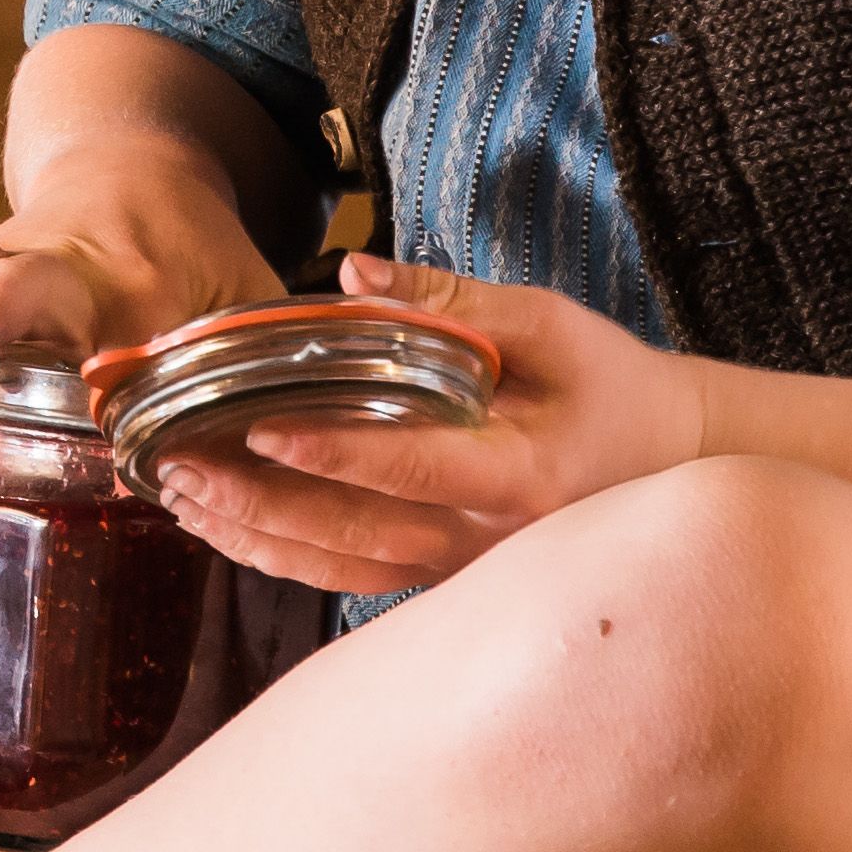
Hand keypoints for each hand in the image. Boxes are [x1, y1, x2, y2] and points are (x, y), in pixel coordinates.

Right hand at [0, 136, 282, 391]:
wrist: (152, 171)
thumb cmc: (209, 263)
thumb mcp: (255, 307)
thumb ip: (264, 379)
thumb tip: (285, 471)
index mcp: (129, 287)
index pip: (94, 315)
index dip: (58, 348)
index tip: (23, 383)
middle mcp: (60, 266)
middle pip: (5, 273)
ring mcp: (7, 256)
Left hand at [127, 246, 709, 593]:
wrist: (671, 463)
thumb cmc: (612, 384)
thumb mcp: (550, 322)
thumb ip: (452, 300)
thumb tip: (353, 271)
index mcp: (521, 473)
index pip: (415, 468)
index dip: (337, 453)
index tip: (264, 431)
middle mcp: (487, 540)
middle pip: (357, 532)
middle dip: (261, 503)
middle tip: (181, 468)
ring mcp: (463, 571)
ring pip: (344, 569)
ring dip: (257, 537)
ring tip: (182, 499)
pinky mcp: (445, 579)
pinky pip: (353, 579)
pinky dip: (285, 558)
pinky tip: (228, 530)